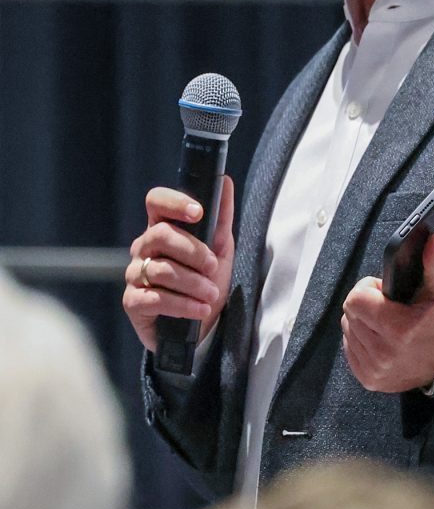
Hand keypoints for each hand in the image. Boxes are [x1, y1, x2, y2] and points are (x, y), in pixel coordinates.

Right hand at [123, 176, 234, 352]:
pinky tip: (199, 310)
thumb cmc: (207, 281)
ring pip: (162, 269)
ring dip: (193, 283)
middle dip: (193, 251)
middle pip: (161, 235)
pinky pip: (155, 298)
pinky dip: (183, 305)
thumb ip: (221, 218)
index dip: (174, 202)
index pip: (156, 201)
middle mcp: (144, 247)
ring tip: (211, 294)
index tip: (199, 213)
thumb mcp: (220, 249)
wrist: (202, 326)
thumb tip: (225, 181)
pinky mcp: (133, 302)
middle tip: (213, 268)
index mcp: (162, 228)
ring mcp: (135, 274)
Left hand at [341, 233, 433, 391]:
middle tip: (386, 307)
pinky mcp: (368, 379)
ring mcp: (373, 369)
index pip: (355, 299)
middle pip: (349, 313)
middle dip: (365, 304)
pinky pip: (349, 348)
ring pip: (347, 329)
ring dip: (361, 322)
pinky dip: (360, 339)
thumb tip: (433, 240)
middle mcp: (383, 353)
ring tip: (384, 323)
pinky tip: (380, 339)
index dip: (368, 289)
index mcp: (399, 330)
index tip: (384, 292)